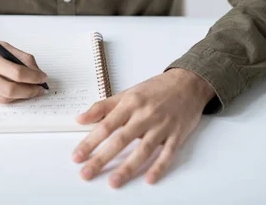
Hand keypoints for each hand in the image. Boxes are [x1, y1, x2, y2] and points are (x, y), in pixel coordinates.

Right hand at [0, 32, 47, 102]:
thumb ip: (16, 55)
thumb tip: (36, 70)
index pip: (16, 72)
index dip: (33, 77)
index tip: (42, 77)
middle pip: (10, 90)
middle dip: (30, 91)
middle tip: (40, 89)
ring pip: (2, 98)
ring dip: (20, 96)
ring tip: (29, 91)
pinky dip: (5, 96)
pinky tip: (12, 91)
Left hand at [72, 68, 214, 187]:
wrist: (188, 83)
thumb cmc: (156, 89)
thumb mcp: (127, 93)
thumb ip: (102, 107)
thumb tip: (80, 118)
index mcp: (130, 104)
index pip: (106, 126)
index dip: (90, 142)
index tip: (77, 156)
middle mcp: (145, 115)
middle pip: (121, 140)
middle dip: (102, 158)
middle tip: (86, 173)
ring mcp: (162, 126)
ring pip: (143, 149)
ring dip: (128, 167)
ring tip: (113, 181)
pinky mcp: (177, 135)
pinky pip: (167, 154)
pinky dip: (159, 167)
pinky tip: (149, 179)